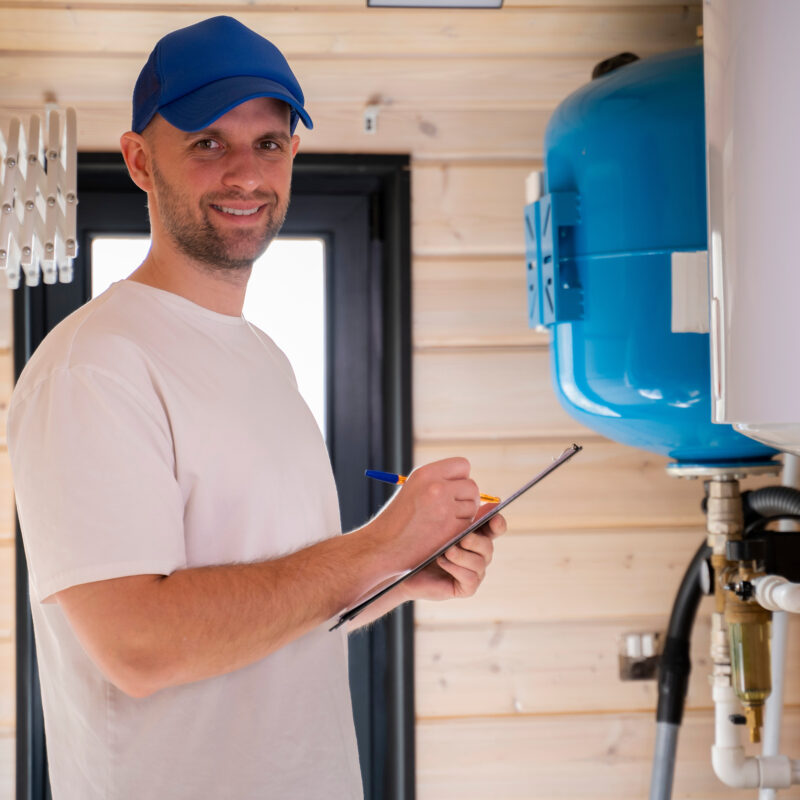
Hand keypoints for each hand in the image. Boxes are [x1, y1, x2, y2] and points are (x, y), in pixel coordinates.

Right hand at [368, 457, 481, 572]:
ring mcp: (445, 508)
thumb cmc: (396, 519)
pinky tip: (443, 533)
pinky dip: (461, 530)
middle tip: (451, 510)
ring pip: (473, 506)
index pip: (463, 465)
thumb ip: (438, 482)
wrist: (381, 546)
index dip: (460, 478)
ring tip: (442, 523)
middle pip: (471, 487)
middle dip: (466, 498)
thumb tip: (466, 484)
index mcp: (426, 473)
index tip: (452, 490)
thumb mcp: (413, 488)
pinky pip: (470, 524)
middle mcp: (437, 487)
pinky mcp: (451, 528)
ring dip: (464, 515)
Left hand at [400, 503, 506, 601]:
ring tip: (445, 551)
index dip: (497, 523)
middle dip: (475, 540)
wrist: (401, 565)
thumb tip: (478, 501)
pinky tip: (441, 561)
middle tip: (462, 538)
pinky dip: (456, 568)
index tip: (493, 519)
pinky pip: (471, 577)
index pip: (495, 526)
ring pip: (480, 562)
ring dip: (461, 555)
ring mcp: (474, 571)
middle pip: (489, 545)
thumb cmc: (418, 540)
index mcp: (475, 533)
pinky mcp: (467, 587)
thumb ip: (456, 512)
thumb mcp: (437, 522)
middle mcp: (478, 552)